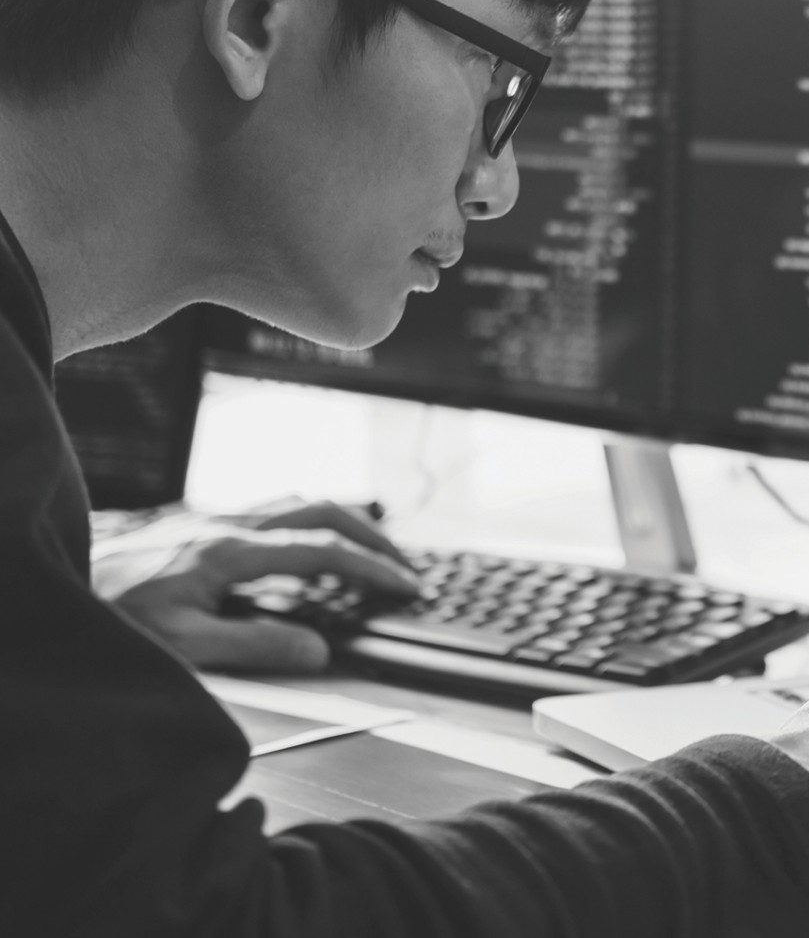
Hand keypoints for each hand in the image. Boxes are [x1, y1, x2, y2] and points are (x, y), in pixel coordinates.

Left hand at [110, 502, 418, 672]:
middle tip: (401, 564)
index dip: (371, 567)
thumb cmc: (111, 616)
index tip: (404, 584)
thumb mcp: (184, 645)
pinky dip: (306, 524)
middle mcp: (227, 524)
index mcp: (230, 551)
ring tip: (366, 551)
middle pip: (320, 509)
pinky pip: (271, 511)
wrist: (59, 587)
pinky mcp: (200, 526)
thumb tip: (316, 651)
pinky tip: (302, 551)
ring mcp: (214, 519)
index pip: (321, 549)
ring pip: (296, 502)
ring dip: (340, 522)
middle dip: (370, 534)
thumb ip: (254, 646)